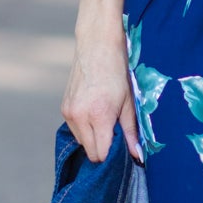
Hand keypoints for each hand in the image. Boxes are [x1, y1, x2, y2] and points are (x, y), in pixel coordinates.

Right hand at [61, 30, 142, 164]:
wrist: (97, 47)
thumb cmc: (117, 72)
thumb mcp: (129, 103)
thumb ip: (131, 132)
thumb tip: (138, 156)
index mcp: (98, 116)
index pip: (101, 154)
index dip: (113, 156)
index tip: (123, 151)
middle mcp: (79, 117)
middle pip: (90, 152)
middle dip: (104, 149)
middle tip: (117, 135)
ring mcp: (68, 113)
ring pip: (82, 143)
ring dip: (94, 139)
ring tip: (106, 122)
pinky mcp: (64, 108)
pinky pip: (75, 130)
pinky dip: (86, 129)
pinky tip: (96, 115)